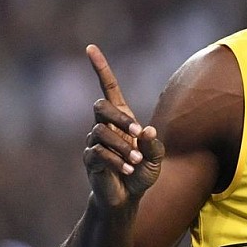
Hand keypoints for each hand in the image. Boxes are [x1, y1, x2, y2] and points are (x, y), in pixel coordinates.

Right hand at [84, 44, 164, 209]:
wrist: (128, 197)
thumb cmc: (142, 172)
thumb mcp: (156, 158)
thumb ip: (154, 144)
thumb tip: (147, 130)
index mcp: (122, 118)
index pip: (108, 88)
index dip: (100, 68)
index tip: (90, 48)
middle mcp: (105, 125)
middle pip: (100, 106)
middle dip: (120, 118)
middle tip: (139, 134)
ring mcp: (94, 141)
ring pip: (101, 132)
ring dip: (122, 147)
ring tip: (136, 162)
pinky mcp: (89, 159)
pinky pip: (98, 153)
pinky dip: (116, 162)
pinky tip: (128, 170)